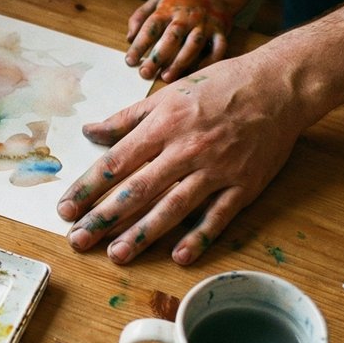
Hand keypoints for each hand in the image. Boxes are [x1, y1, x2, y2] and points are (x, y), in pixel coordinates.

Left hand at [56, 48, 307, 264]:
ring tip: (116, 255)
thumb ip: (127, 118)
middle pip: (138, 189)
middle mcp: (186, 149)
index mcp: (163, 125)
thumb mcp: (168, 94)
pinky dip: (199, 236)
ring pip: (173, 207)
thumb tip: (90, 132)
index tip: (66, 209)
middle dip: (104, 217)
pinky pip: (218, 216)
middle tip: (78, 241)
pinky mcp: (244, 185)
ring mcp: (216, 169)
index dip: (88, 188)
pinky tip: (179, 256)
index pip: (116, 162)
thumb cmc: (219, 87)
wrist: (278, 86)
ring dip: (143, 233)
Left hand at [125, 0, 233, 81]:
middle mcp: (187, 16)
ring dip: (180, 61)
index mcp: (168, 8)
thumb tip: (129, 38)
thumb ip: (140, 16)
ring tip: (166, 77)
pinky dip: (210, 61)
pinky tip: (196, 73)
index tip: (130, 61)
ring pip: (194, 44)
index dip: (139, 44)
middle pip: (172, 37)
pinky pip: (218, 47)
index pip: (151, 27)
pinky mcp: (220, 31)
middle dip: (158, 56)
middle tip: (145, 73)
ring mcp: (205, 23)